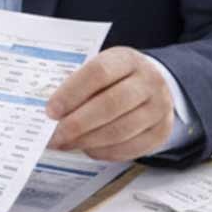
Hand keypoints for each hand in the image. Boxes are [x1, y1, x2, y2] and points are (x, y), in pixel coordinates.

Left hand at [45, 47, 174, 161]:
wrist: (151, 85)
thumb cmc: (114, 78)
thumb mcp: (98, 68)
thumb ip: (76, 84)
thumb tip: (49, 111)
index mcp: (127, 59)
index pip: (98, 73)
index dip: (72, 93)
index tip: (51, 111)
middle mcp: (149, 81)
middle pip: (111, 104)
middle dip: (78, 124)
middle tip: (55, 136)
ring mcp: (159, 108)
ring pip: (120, 130)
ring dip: (87, 141)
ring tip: (66, 144)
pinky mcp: (161, 132)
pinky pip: (130, 148)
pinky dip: (104, 152)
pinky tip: (87, 148)